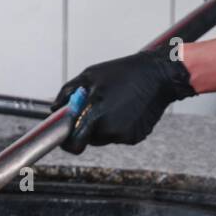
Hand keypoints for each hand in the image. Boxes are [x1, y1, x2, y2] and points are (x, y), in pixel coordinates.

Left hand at [51, 47, 196, 153]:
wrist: (159, 75)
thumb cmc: (124, 72)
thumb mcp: (90, 75)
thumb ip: (67, 94)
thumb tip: (55, 109)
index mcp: (95, 114)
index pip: (73, 143)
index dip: (67, 141)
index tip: (65, 136)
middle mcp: (109, 129)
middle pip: (88, 139)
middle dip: (88, 127)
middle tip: (97, 107)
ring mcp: (123, 135)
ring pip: (104, 137)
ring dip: (104, 125)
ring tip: (115, 104)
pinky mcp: (135, 137)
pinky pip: (119, 136)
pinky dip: (119, 126)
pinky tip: (127, 109)